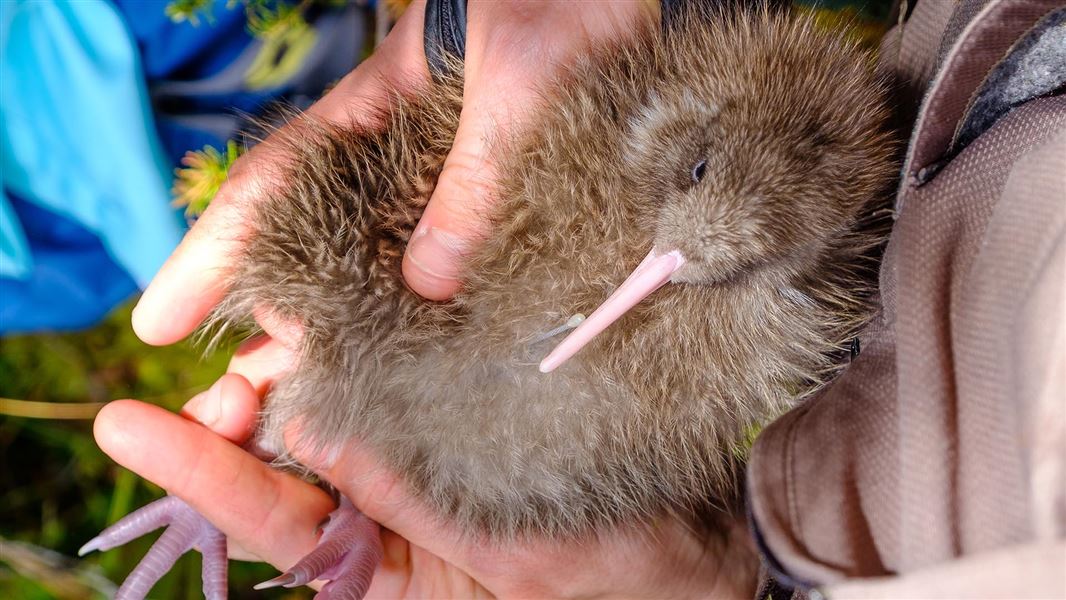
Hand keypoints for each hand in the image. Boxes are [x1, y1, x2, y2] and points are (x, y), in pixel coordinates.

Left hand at [94, 340, 755, 597]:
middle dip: (244, 410)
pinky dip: (370, 347)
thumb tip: (314, 425)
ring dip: (302, 367)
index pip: (274, 521)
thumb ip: (415, 498)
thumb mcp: (511, 555)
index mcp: (385, 575)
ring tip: (271, 318)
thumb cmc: (618, 579)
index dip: (202, 473)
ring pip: (340, 415)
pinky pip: (399, 387)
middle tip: (215, 359)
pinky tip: (351, 305)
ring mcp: (424, 470)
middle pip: (290, 464)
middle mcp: (390, 523)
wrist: (702, 549)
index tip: (130, 423)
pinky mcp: (462, 424)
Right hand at [132, 1, 650, 351]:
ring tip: (327, 392)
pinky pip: (457, 261)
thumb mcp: (514, 85)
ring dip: (355, 325)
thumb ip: (472, 176)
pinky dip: (436, 308)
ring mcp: (448, 178)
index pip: (271, 187)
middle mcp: (400, 154)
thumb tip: (428, 281)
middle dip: (282, 313)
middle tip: (252, 390)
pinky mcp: (506, 196)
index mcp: (373, 110)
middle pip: (316, 241)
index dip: (210, 255)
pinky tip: (429, 353)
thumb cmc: (562, 5)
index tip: (158, 321)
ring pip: (381, 262)